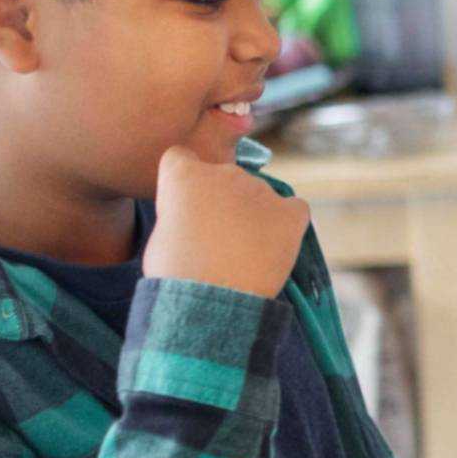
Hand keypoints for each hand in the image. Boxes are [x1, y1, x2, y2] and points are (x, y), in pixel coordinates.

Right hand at [143, 145, 309, 299]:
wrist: (210, 300)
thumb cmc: (175, 273)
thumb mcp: (161, 233)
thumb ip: (181, 210)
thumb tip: (197, 216)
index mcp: (183, 173)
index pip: (183, 158)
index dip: (185, 183)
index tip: (187, 207)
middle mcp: (224, 172)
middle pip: (225, 178)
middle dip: (223, 202)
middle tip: (218, 240)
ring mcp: (260, 190)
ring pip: (259, 196)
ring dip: (253, 216)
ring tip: (244, 254)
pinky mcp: (290, 212)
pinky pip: (295, 208)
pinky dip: (287, 223)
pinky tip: (274, 246)